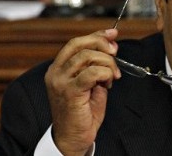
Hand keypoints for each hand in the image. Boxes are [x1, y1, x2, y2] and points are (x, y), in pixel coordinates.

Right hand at [44, 29, 121, 154]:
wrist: (75, 137)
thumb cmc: (83, 112)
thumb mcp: (92, 82)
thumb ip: (97, 65)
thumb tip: (111, 45)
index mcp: (58, 68)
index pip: (76, 42)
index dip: (96, 35)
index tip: (112, 34)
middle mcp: (56, 72)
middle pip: (80, 44)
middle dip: (102, 45)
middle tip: (115, 53)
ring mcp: (60, 82)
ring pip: (87, 57)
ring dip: (107, 63)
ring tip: (112, 77)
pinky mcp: (70, 92)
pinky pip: (91, 73)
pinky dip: (105, 74)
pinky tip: (107, 84)